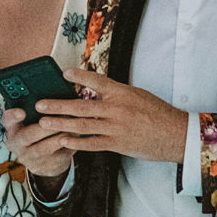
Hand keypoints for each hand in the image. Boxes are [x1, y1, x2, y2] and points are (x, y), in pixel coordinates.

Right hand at [1, 107, 75, 181]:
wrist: (42, 161)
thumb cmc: (37, 134)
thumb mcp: (29, 123)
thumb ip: (36, 111)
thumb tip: (53, 99)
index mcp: (12, 128)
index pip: (8, 120)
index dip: (14, 116)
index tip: (22, 112)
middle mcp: (17, 144)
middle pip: (29, 134)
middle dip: (47, 125)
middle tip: (63, 114)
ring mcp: (30, 157)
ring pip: (47, 146)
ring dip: (62, 133)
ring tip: (75, 123)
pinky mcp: (46, 164)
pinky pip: (60, 153)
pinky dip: (70, 143)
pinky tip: (78, 134)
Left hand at [33, 68, 189, 163]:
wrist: (177, 134)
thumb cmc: (158, 114)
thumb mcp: (138, 96)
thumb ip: (116, 94)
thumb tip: (95, 90)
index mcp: (123, 93)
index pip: (97, 81)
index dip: (79, 76)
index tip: (63, 72)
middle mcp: (117, 108)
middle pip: (81, 106)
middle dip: (58, 105)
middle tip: (39, 104)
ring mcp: (116, 127)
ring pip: (83, 125)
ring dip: (60, 124)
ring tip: (43, 122)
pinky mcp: (118, 143)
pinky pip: (93, 143)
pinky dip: (76, 142)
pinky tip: (62, 140)